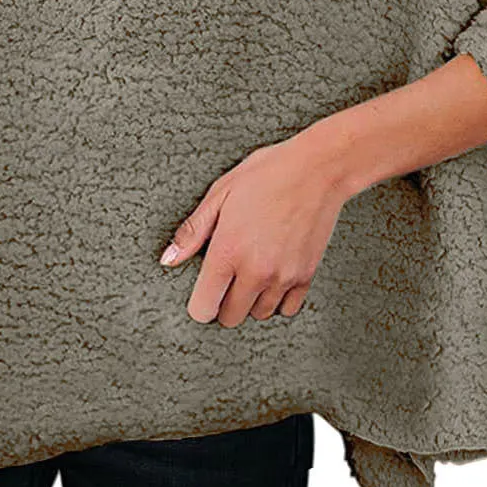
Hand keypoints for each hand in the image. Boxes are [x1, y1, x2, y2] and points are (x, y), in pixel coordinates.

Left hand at [159, 132, 351, 326]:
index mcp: (228, 252)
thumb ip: (193, 231)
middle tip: (228, 278)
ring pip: (259, 314)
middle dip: (224, 303)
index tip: (204, 289)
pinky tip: (273, 277)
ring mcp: (283, 276)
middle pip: (230, 318)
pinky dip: (278, 299)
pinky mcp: (306, 275)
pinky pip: (288, 309)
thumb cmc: (268, 174)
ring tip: (251, 273)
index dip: (200, 303)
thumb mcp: (220, 194)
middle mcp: (255, 271)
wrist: (319, 169)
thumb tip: (168, 259)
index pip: (203, 308)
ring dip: (251, 301)